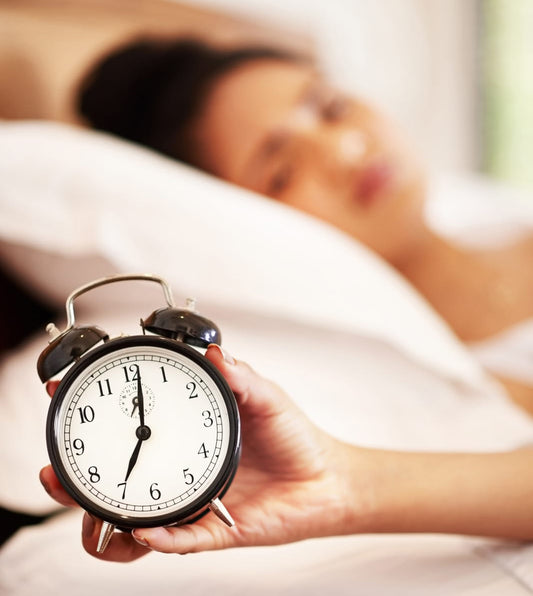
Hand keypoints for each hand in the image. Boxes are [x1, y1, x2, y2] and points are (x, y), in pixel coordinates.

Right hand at [40, 346, 366, 560]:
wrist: (325, 476)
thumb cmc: (292, 435)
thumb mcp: (265, 397)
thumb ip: (241, 377)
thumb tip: (217, 354)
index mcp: (189, 438)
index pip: (136, 430)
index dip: (100, 421)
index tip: (70, 396)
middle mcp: (184, 471)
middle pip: (122, 480)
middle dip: (82, 479)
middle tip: (57, 467)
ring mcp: (197, 501)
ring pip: (140, 518)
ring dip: (108, 515)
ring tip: (90, 502)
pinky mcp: (217, 529)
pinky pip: (182, 538)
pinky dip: (162, 536)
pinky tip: (145, 529)